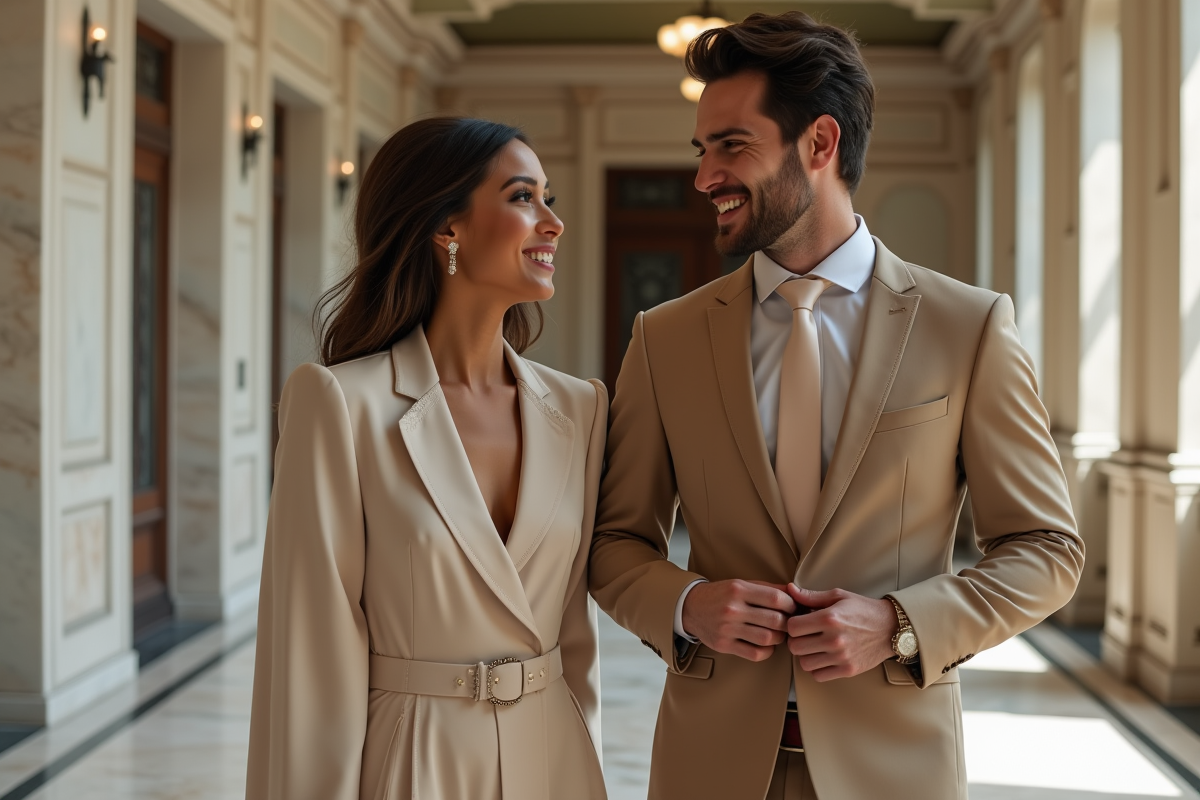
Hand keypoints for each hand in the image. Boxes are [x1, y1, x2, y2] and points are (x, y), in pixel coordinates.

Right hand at [681, 580, 796, 661]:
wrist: (690, 607)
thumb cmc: (720, 595)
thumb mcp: (741, 584)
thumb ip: (766, 588)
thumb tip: (794, 592)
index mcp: (738, 590)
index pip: (775, 598)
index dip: (790, 605)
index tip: (792, 608)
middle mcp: (733, 609)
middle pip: (775, 620)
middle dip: (787, 623)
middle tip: (787, 623)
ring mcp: (727, 629)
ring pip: (767, 638)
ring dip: (778, 638)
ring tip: (777, 633)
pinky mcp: (724, 645)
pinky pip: (755, 654)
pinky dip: (766, 651)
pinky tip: (766, 645)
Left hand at [785, 584, 896, 681]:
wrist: (891, 627)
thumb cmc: (863, 609)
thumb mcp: (838, 596)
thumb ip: (811, 596)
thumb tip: (789, 590)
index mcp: (829, 618)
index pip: (792, 627)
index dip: (792, 624)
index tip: (799, 623)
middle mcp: (834, 639)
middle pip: (795, 647)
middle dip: (796, 640)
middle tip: (805, 636)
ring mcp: (841, 657)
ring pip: (804, 664)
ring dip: (806, 655)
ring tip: (814, 647)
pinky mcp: (848, 670)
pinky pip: (818, 676)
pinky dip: (817, 669)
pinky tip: (823, 658)